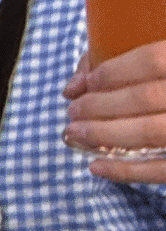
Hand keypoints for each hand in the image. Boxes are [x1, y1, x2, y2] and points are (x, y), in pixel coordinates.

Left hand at [64, 43, 165, 182]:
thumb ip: (140, 63)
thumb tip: (78, 80)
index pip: (154, 59)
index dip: (112, 71)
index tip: (85, 82)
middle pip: (145, 97)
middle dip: (99, 105)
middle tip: (73, 111)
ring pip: (151, 132)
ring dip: (104, 134)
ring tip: (74, 133)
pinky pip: (162, 170)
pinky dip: (125, 171)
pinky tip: (96, 167)